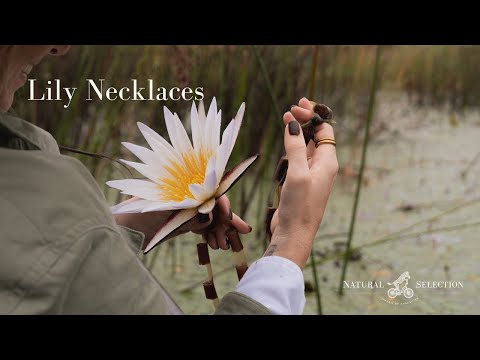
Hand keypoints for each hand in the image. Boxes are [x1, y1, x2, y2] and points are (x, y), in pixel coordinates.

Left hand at [114, 195, 250, 250]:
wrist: (125, 228)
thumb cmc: (138, 212)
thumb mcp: (162, 212)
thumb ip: (184, 214)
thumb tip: (206, 219)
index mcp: (184, 186)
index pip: (209, 190)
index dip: (221, 202)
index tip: (226, 215)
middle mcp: (189, 195)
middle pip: (215, 204)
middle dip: (229, 218)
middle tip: (243, 231)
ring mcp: (189, 208)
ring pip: (212, 218)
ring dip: (222, 230)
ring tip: (224, 245)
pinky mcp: (186, 221)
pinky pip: (205, 227)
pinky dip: (212, 235)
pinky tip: (216, 245)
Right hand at [267, 97, 338, 268]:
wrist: (294, 232)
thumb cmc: (299, 205)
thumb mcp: (297, 173)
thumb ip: (296, 147)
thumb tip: (293, 123)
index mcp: (328, 162)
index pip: (324, 130)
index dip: (312, 117)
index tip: (296, 108)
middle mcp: (323, 166)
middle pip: (318, 136)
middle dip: (306, 120)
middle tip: (293, 107)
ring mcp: (312, 174)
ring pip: (308, 146)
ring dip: (299, 132)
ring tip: (288, 119)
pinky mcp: (301, 182)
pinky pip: (300, 158)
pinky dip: (294, 146)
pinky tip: (286, 142)